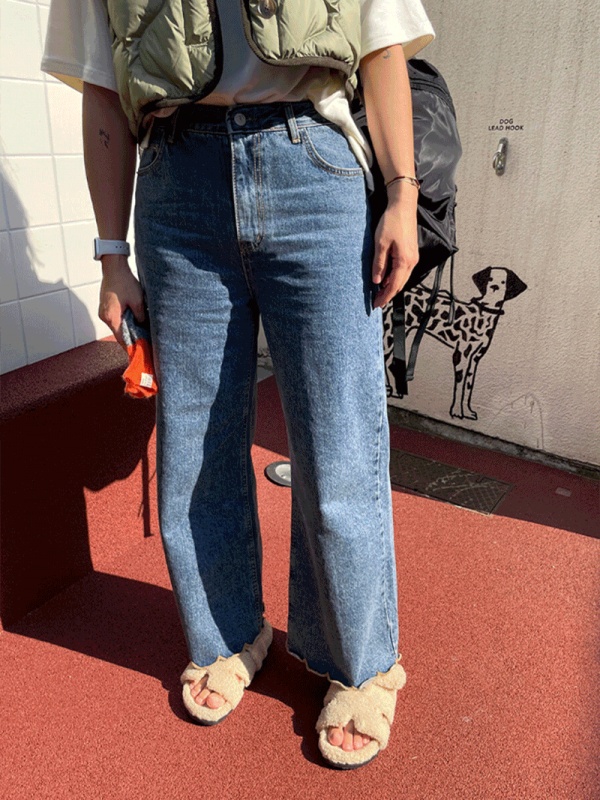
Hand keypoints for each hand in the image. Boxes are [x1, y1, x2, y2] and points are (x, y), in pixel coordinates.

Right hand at [97, 255, 145, 349]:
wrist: (114, 267)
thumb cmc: (124, 281)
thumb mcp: (137, 301)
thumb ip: (140, 317)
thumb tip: (143, 327)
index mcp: (111, 318)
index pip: (121, 339)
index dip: (132, 346)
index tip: (141, 351)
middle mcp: (104, 316)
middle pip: (119, 333)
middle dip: (131, 338)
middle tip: (144, 342)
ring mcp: (104, 311)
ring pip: (118, 326)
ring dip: (128, 328)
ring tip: (141, 331)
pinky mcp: (106, 306)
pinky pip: (116, 318)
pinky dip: (124, 321)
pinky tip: (134, 319)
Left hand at [371, 186, 418, 309]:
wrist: (403, 206)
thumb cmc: (391, 222)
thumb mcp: (380, 244)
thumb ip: (379, 264)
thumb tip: (377, 281)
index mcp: (404, 261)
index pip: (394, 285)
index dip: (385, 296)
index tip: (376, 305)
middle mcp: (411, 262)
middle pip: (400, 284)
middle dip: (388, 295)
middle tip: (376, 302)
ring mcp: (413, 257)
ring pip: (402, 278)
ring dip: (391, 287)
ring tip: (380, 293)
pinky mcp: (411, 253)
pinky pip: (403, 271)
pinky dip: (395, 278)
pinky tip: (386, 279)